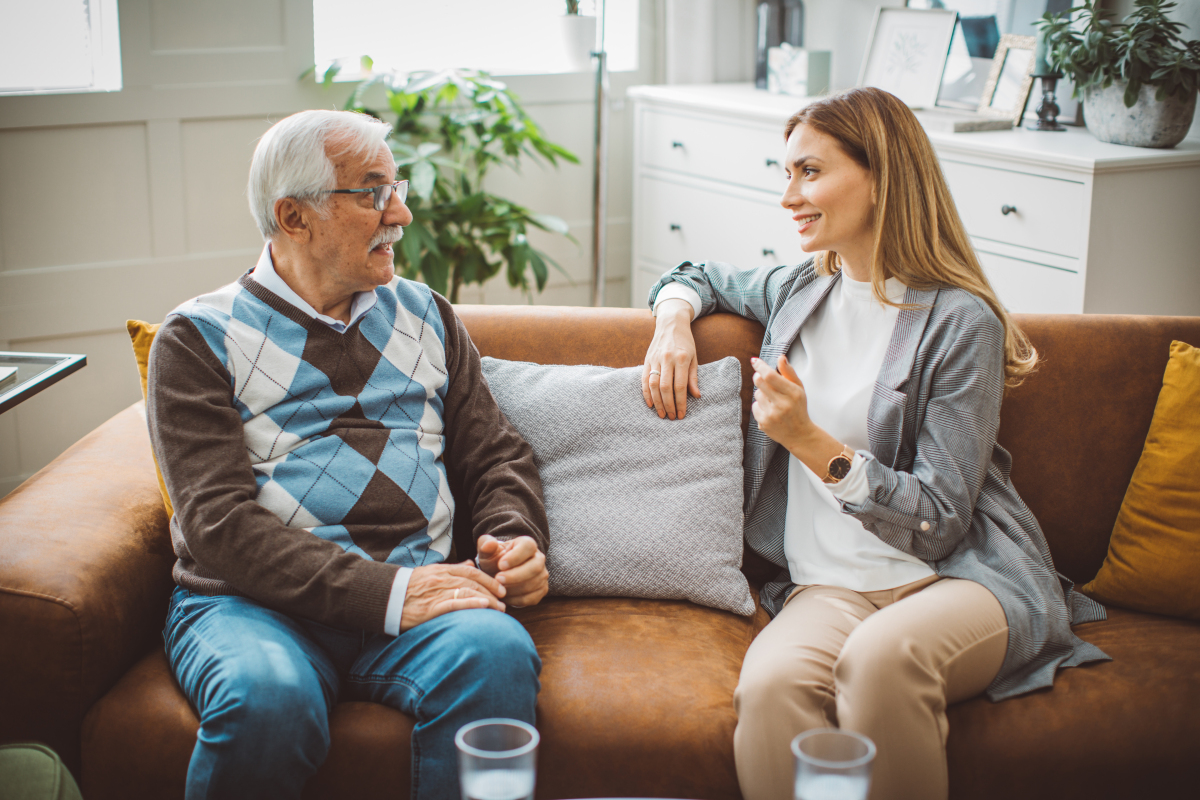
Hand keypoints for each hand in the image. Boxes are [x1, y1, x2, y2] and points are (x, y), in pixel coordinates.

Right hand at [399, 561, 505, 630]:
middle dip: (491, 590)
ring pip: (468, 592)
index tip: (500, 587)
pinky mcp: (430, 608)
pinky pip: (454, 603)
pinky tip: (483, 607)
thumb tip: (469, 564)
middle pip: (473, 582)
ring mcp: (436, 593)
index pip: (470, 571)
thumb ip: (451, 569)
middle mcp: (441, 579)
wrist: (384, 598)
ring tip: (499, 609)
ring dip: (487, 600)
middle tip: (504, 599)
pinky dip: (471, 604)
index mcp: (441, 570)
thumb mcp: (429, 573)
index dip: (488, 579)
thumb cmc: (407, 588)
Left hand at [476, 534, 548, 607]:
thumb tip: (489, 544)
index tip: (500, 565)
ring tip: (498, 589)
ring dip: (514, 589)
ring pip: (533, 584)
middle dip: (515, 575)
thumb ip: (486, 545)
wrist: (498, 574)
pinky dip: (517, 600)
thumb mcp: (488, 552)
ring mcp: (542, 575)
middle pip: (535, 567)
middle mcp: (539, 558)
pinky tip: (505, 597)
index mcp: (527, 544)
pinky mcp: (541, 590)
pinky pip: (532, 598)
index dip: (515, 556)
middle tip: (498, 579)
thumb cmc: (494, 560)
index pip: (528, 546)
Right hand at [643, 298, 700, 419]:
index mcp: (682, 358)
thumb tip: (696, 396)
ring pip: (654, 385)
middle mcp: (667, 359)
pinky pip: (644, 379)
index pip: (680, 386)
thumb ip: (693, 377)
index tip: (682, 414)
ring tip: (662, 414)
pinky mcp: (647, 360)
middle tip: (672, 417)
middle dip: (669, 405)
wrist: (671, 323)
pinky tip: (650, 404)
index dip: (681, 402)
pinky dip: (646, 393)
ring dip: (657, 402)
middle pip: (666, 388)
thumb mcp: (694, 357)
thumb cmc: (685, 342)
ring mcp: (655, 359)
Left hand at [750, 354, 818, 450]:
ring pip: (757, 394)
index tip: (754, 361)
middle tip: (763, 377)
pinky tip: (770, 411)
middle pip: (759, 382)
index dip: (760, 366)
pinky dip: (760, 406)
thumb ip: (789, 372)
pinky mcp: (763, 423)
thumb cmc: (798, 408)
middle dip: (758, 376)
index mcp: (793, 394)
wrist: (799, 434)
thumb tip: (780, 357)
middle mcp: (782, 405)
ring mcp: (772, 415)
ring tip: (773, 401)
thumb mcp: (799, 389)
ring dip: (762, 393)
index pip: (771, 376)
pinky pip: (754, 406)